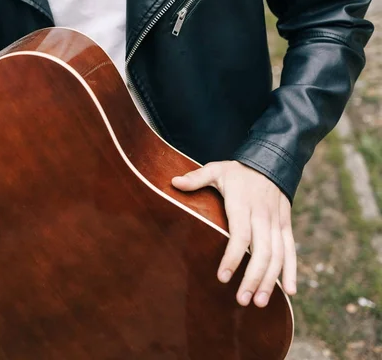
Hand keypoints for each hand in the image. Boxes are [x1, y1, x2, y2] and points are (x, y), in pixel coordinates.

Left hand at [171, 160, 296, 307]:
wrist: (272, 161)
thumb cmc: (238, 171)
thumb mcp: (216, 169)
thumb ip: (196, 177)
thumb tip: (172, 182)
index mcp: (243, 205)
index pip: (240, 235)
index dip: (232, 257)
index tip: (222, 277)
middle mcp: (263, 216)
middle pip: (262, 251)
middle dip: (253, 278)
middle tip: (242, 300)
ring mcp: (277, 222)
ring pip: (278, 255)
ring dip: (270, 280)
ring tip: (259, 302)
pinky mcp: (286, 226)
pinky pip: (291, 251)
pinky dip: (292, 271)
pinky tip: (289, 291)